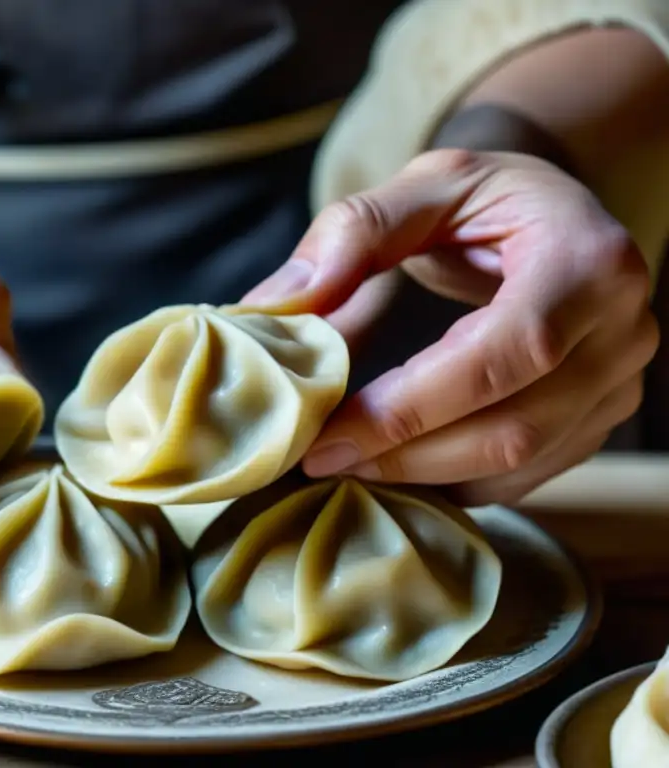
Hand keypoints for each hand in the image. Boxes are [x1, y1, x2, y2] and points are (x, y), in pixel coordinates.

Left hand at [245, 149, 658, 504]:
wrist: (557, 215)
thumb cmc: (491, 198)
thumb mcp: (427, 184)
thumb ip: (355, 232)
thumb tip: (282, 304)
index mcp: (586, 262)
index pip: (500, 354)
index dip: (410, 407)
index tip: (328, 436)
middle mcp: (621, 330)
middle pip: (513, 427)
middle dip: (407, 455)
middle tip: (325, 460)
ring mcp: (619, 382)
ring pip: (522, 462)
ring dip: (427, 477)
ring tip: (352, 466)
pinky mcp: (602, 418)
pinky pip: (530, 474)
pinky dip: (459, 482)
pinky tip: (401, 470)